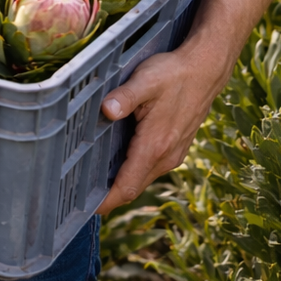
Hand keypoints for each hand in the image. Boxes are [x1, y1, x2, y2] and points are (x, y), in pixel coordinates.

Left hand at [95, 42, 227, 214]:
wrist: (206, 70)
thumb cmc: (173, 74)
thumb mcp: (146, 80)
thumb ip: (125, 96)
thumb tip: (107, 109)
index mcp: (155, 145)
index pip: (127, 186)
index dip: (106, 202)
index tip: (84, 210)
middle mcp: (165, 156)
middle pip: (132, 187)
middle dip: (107, 196)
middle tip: (75, 195)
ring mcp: (172, 154)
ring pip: (141, 178)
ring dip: (120, 183)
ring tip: (88, 180)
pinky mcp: (175, 148)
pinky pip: (149, 168)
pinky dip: (131, 171)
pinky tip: (113, 161)